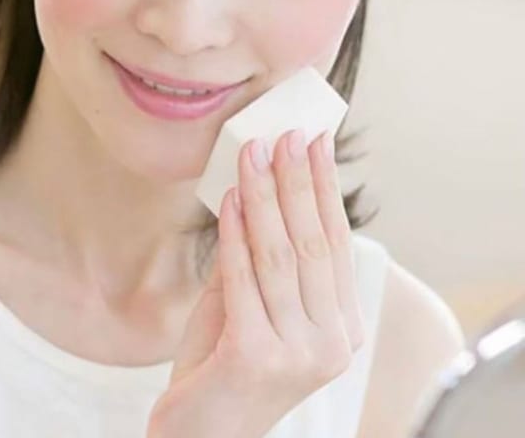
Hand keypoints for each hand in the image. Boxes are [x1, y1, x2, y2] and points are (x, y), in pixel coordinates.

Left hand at [147, 129, 365, 437]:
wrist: (200, 434)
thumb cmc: (223, 364)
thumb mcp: (250, 305)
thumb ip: (257, 258)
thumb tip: (255, 189)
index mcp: (340, 327)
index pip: (337, 243)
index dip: (325, 189)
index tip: (315, 142)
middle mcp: (331, 342)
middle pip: (314, 243)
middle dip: (297, 181)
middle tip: (285, 133)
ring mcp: (299, 353)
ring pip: (281, 255)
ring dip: (264, 195)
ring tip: (252, 152)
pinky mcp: (258, 357)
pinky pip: (244, 278)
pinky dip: (235, 233)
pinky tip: (229, 197)